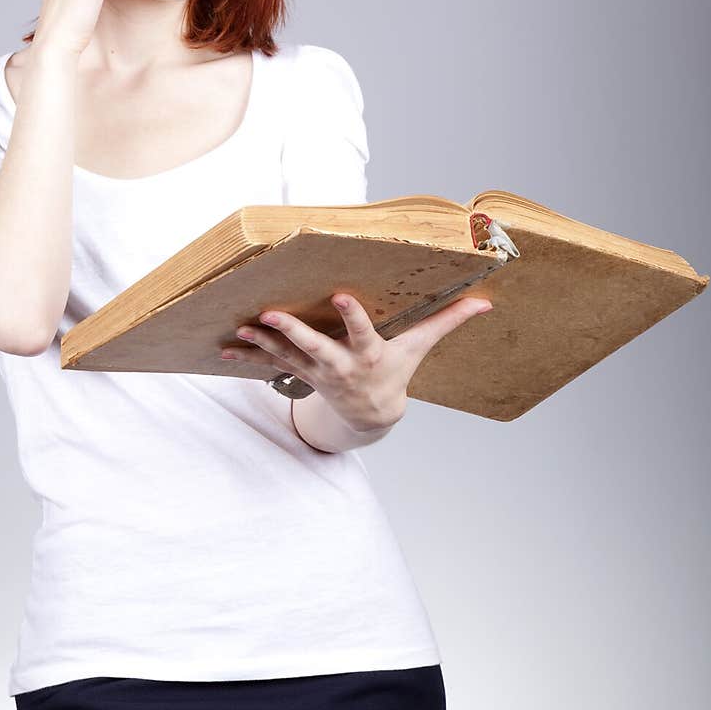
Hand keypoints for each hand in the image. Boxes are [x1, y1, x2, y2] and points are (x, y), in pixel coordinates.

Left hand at [220, 293, 493, 432]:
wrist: (370, 415)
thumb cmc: (397, 371)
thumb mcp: (421, 347)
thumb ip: (448, 321)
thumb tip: (486, 301)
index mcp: (369, 354)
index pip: (362, 332)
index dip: (352, 316)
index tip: (341, 295)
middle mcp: (339, 364)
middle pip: (314, 346)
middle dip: (292, 331)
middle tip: (270, 314)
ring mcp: (316, 372)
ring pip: (285, 355)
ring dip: (261, 343)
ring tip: (241, 327)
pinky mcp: (299, 374)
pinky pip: (270, 366)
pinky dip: (246, 358)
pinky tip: (224, 349)